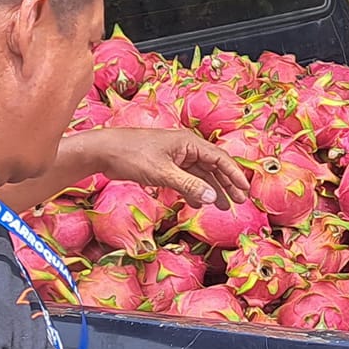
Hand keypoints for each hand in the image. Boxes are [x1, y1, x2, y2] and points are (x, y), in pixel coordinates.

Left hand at [85, 126, 252, 207]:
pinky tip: (197, 204)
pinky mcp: (165, 165)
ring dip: (211, 189)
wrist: (103, 151)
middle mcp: (186, 147)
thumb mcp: (162, 173)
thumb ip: (189, 185)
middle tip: (238, 202)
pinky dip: (194, 190)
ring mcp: (175, 156)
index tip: (245, 191)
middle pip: (213, 167)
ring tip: (221, 206)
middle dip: (226, 184)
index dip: (235, 175)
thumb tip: (212, 198)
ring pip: (200, 174)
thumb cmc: (132, 156)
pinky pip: (186, 178)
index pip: (220, 159)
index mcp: (189, 143)